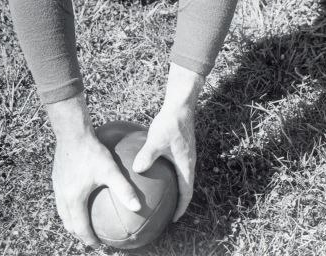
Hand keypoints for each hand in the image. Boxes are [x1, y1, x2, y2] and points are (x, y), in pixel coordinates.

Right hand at [51, 129, 142, 247]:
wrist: (71, 133)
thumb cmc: (91, 151)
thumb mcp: (110, 170)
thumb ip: (124, 189)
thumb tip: (138, 207)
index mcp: (74, 199)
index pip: (80, 228)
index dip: (89, 239)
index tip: (99, 245)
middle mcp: (63, 196)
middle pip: (69, 223)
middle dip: (79, 234)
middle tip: (92, 238)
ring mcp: (58, 187)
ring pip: (63, 212)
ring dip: (73, 221)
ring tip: (84, 224)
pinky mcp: (57, 178)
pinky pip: (62, 199)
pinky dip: (70, 207)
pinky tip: (81, 198)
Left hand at [133, 64, 202, 221]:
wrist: (180, 106)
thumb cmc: (170, 123)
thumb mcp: (156, 140)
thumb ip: (147, 155)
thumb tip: (136, 170)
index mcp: (186, 166)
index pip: (186, 194)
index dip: (181, 208)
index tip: (173, 219)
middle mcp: (188, 163)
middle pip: (185, 188)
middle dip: (176, 202)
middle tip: (165, 212)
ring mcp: (185, 155)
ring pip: (180, 178)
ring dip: (173, 189)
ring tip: (159, 197)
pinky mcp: (180, 148)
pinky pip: (175, 167)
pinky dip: (167, 175)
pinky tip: (151, 171)